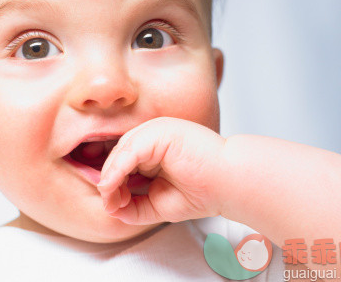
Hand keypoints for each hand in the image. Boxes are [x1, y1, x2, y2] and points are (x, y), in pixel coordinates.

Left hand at [97, 117, 226, 224]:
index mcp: (154, 148)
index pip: (122, 161)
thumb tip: (110, 209)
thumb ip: (135, 206)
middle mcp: (153, 136)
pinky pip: (129, 150)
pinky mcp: (159, 132)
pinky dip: (117, 170)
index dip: (113, 183)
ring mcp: (156, 131)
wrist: (231, 185)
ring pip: (120, 151)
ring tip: (110, 199)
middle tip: (110, 205)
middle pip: (118, 155)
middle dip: (109, 181)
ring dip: (110, 177)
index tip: (112, 206)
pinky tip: (112, 187)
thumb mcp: (159, 203)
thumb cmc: (204, 192)